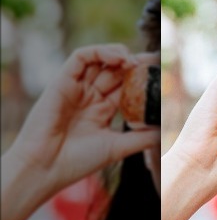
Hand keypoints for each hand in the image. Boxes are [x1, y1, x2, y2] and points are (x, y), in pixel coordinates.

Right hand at [4, 44, 159, 197]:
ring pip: (99, 60)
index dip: (142, 78)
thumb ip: (142, 137)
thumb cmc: (79, 161)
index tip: (161, 72)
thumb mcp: (118, 147)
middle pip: (115, 71)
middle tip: (153, 59)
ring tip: (134, 60)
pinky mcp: (62, 82)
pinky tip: (118, 58)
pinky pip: (80, 57)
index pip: (125, 87)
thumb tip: (166, 129)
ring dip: (119, 54)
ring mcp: (76, 88)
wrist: (48, 167)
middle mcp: (89, 97)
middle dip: (135, 63)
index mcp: (102, 110)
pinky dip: (99, 52)